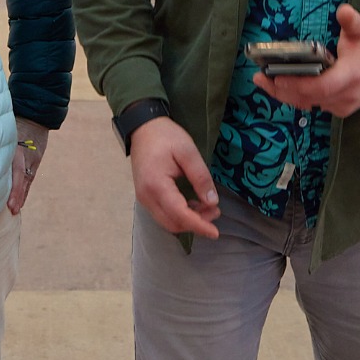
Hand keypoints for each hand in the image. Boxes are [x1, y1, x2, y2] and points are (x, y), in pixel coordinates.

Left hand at [8, 118, 49, 214]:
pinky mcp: (36, 160)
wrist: (36, 114)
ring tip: (15, 210)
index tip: (10, 203)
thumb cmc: (15, 119)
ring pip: (27, 179)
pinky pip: (30, 176)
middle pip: (23, 178)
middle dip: (18, 195)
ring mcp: (34, 158)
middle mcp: (28, 155)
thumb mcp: (4, 128)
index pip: (18, 171)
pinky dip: (25, 189)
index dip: (15, 188)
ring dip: (22, 195)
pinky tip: (20, 200)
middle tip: (13, 210)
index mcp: (18, 147)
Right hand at [129, 117, 218, 237]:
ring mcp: (144, 198)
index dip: (199, 225)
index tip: (216, 232)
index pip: (179, 214)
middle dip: (196, 224)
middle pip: (172, 223)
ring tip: (208, 208)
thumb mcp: (188, 151)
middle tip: (215, 212)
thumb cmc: (165, 136)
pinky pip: (163, 214)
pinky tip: (193, 205)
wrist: (143, 128)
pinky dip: (180, 215)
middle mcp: (146, 197)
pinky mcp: (146, 196)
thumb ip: (201, 177)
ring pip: (167, 222)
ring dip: (188, 221)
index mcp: (156, 185)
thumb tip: (212, 202)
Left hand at [253, 4, 359, 117]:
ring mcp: (342, 106)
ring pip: (307, 104)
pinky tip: (278, 86)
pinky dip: (294, 97)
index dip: (298, 84)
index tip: (277, 77)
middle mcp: (347, 96)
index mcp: (353, 76)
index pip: (322, 86)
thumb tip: (344, 11)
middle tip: (259, 77)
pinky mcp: (337, 109)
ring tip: (262, 81)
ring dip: (284, 95)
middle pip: (309, 98)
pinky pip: (312, 105)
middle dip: (282, 89)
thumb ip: (353, 21)